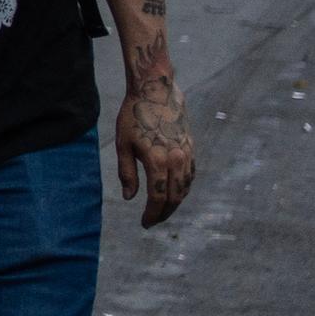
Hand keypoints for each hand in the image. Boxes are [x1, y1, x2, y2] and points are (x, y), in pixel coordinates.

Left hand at [118, 83, 194, 226]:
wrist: (156, 91)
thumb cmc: (134, 116)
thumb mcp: (123, 144)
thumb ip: (127, 173)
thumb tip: (129, 198)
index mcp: (157, 161)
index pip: (157, 197)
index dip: (152, 214)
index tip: (144, 223)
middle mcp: (176, 160)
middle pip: (174, 197)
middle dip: (164, 213)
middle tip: (153, 221)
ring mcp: (186, 154)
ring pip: (185, 188)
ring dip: (175, 203)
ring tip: (162, 210)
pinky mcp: (192, 149)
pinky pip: (190, 176)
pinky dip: (183, 188)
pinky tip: (174, 192)